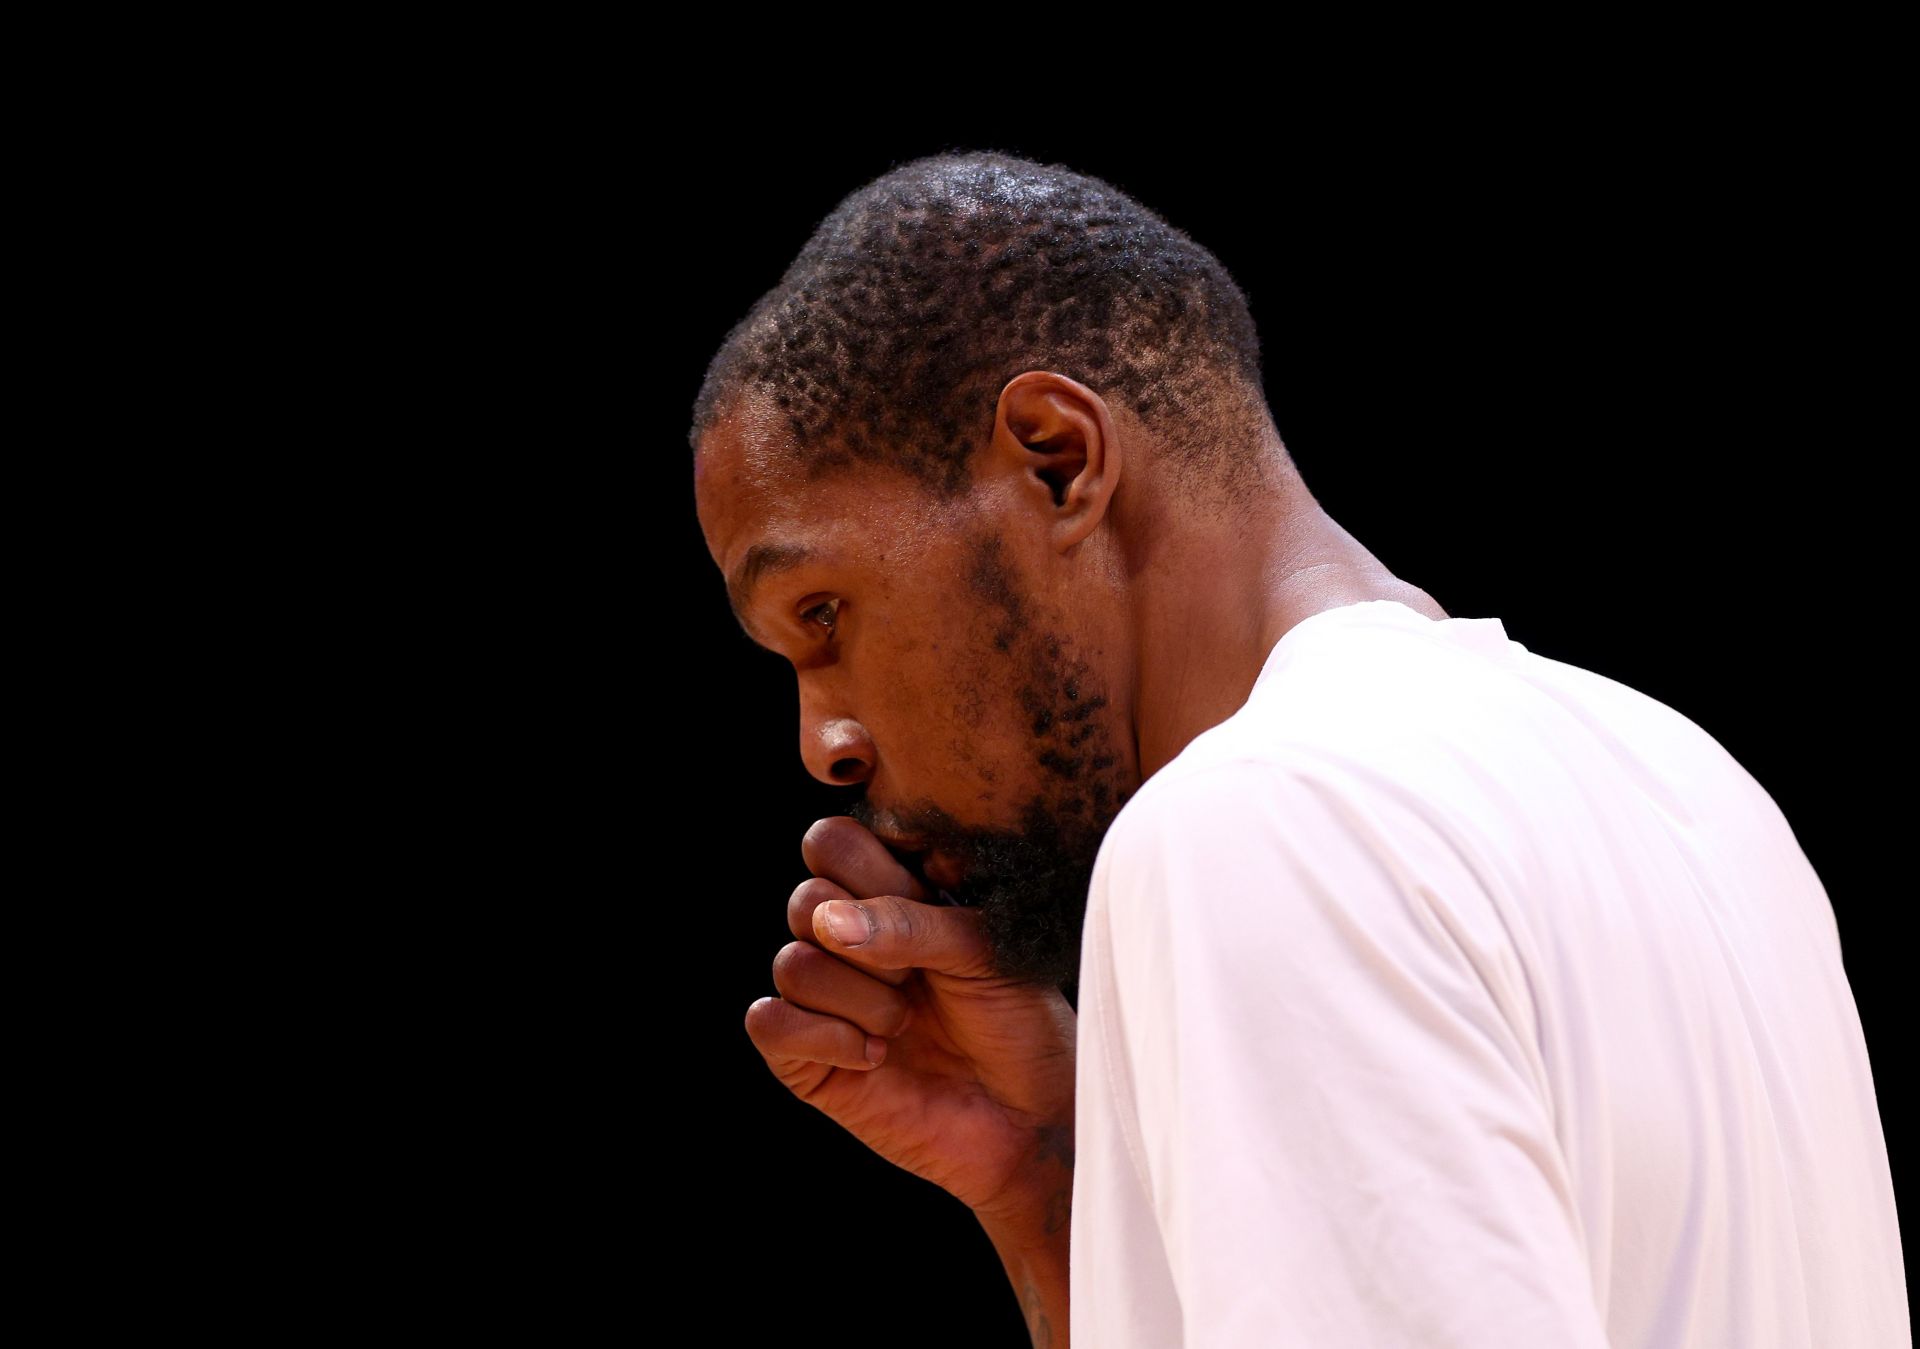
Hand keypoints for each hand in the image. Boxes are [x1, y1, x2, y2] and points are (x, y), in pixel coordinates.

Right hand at [744, 816, 1076, 1227]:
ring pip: (792, 964)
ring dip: (860, 999)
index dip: (869, 871)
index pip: (831, 842)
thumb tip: (830, 922)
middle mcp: (846, 939)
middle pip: (804, 900)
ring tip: (906, 1024)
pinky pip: (768, 1022)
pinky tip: (874, 1057)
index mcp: (888, 894)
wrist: (1029, 1117)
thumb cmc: (1018, 1021)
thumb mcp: (984, 949)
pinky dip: (824, 1038)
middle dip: (870, 942)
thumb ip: (912, 921)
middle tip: (920, 977)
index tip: (926, 908)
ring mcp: (823, 1000)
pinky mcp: (806, 1060)